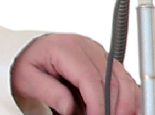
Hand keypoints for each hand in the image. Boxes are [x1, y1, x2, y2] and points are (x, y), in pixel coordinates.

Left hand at [11, 33, 139, 114]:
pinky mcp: (103, 59)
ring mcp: (96, 51)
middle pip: (110, 79)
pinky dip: (128, 95)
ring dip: (126, 102)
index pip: (90, 78)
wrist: (26, 51)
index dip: (97, 103)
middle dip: (114, 106)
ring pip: (122, 78)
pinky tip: (126, 110)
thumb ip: (49, 92)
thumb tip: (69, 107)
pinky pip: (123, 77)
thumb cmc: (26, 63)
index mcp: (65, 48)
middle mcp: (84, 46)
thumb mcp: (28, 79)